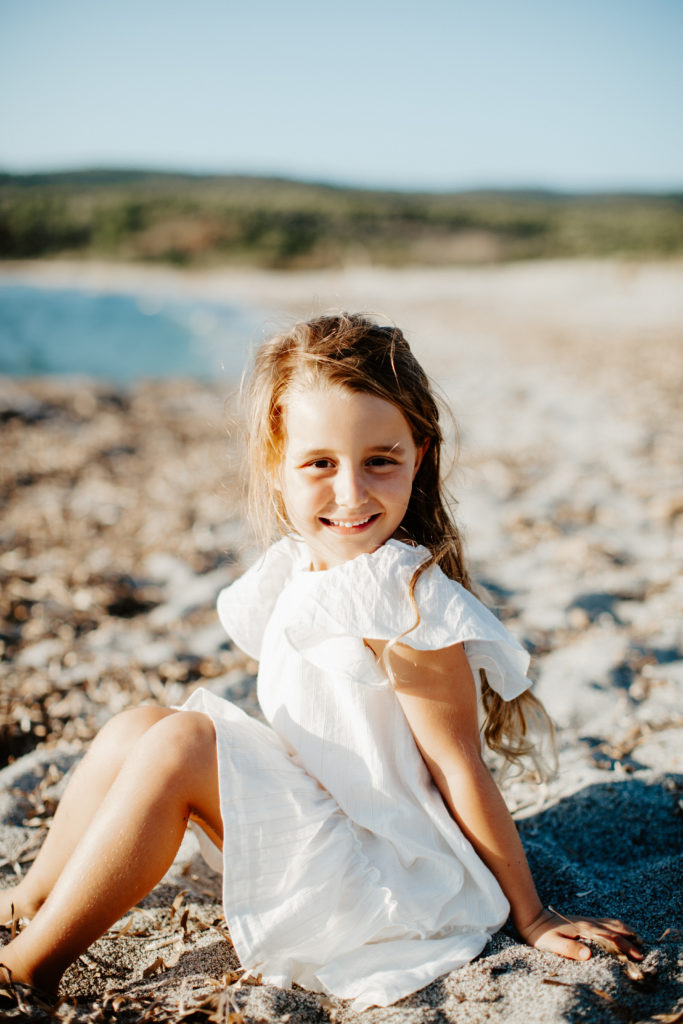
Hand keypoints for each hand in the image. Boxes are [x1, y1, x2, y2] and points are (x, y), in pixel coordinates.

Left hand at [518, 907, 643, 961]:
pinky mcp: (583, 921)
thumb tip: (588, 954)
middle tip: (642, 950)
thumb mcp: (553, 944)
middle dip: (629, 939)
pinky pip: (604, 921)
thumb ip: (570, 949)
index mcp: (584, 929)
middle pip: (614, 928)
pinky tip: (618, 929)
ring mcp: (586, 920)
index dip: (624, 946)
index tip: (637, 955)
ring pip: (610, 922)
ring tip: (637, 938)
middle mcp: (588, 922)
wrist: (533, 919)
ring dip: (625, 930)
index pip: (610, 937)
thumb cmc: (542, 935)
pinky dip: (616, 925)